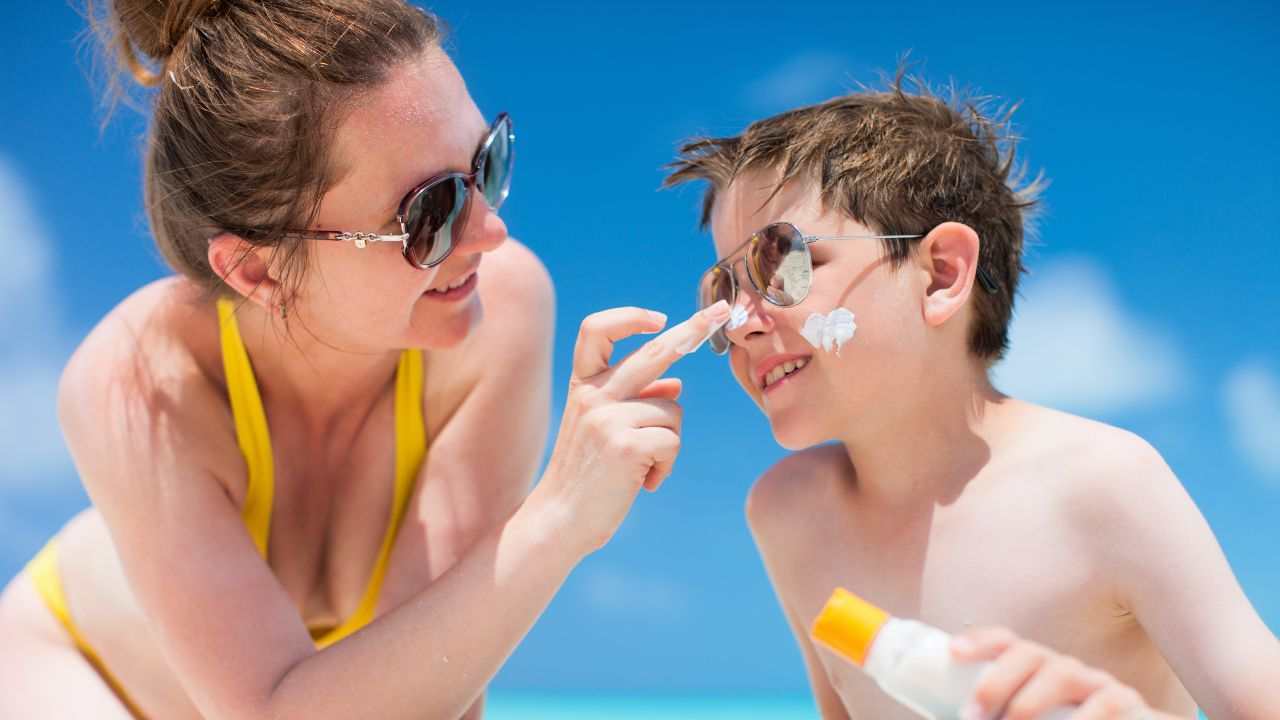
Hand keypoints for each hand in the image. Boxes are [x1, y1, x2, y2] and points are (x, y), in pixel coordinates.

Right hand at [533, 301, 730, 556]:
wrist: (560, 520)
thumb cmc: (588, 476)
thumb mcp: (605, 430)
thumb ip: (636, 402)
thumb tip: (677, 384)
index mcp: (583, 385)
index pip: (596, 330)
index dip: (629, 317)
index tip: (661, 318)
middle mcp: (593, 395)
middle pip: (653, 352)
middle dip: (691, 330)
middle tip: (720, 311)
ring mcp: (607, 418)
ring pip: (673, 410)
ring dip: (669, 441)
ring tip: (642, 468)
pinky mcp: (626, 445)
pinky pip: (673, 442)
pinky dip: (667, 466)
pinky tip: (644, 482)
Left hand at [953, 627, 1153, 719]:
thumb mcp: (1027, 718)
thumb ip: (998, 719)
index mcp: (1038, 671)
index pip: (1008, 643)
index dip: (980, 641)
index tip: (952, 652)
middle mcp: (1067, 669)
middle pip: (1030, 655)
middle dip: (996, 682)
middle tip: (971, 717)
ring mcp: (1099, 684)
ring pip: (1062, 673)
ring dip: (1030, 702)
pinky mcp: (1128, 704)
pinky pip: (1106, 704)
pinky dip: (1082, 719)